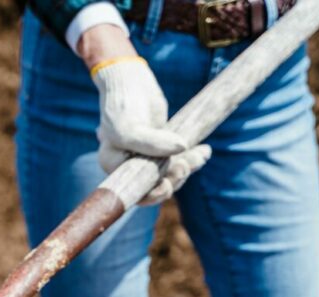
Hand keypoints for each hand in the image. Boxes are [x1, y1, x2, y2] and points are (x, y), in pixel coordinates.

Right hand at [78, 26, 210, 204]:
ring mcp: (147, 156)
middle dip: (174, 178)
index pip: (134, 192)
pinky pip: (179, 159)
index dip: (152, 195)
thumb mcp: (130, 127)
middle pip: (155, 185)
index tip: (167, 185)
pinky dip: (193, 157)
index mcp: (114, 166)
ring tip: (201, 155)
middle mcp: (129, 165)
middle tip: (185, 165)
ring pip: (170, 173)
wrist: (130, 79)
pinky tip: (204, 151)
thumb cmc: (123, 104)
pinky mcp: (162, 146)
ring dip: (187, 166)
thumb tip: (182, 149)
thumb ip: (151, 143)